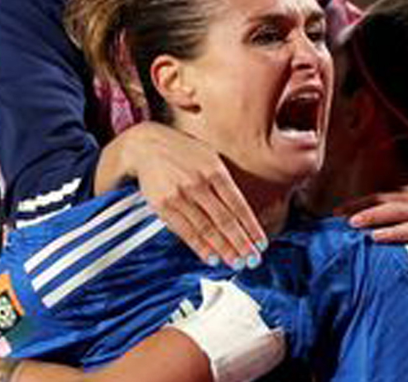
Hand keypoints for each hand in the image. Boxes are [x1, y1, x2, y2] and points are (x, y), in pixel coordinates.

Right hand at [99, 122, 266, 267]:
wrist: (146, 145)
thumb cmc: (183, 152)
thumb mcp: (210, 157)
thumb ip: (225, 181)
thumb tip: (243, 211)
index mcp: (214, 170)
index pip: (238, 205)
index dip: (250, 226)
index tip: (261, 243)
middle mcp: (198, 183)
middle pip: (224, 220)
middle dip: (241, 243)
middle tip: (253, 260)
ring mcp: (179, 196)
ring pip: (206, 229)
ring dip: (223, 249)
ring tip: (236, 262)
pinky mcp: (163, 206)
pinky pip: (185, 231)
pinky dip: (200, 247)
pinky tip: (211, 257)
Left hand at [339, 182, 407, 269]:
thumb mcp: (406, 210)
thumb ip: (380, 212)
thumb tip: (340, 217)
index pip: (382, 197)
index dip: (360, 204)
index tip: (337, 213)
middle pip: (397, 209)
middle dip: (374, 214)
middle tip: (353, 223)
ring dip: (395, 232)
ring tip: (375, 238)